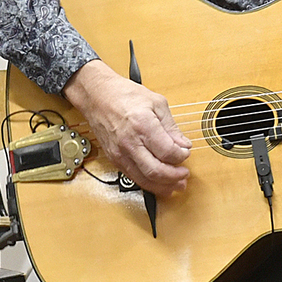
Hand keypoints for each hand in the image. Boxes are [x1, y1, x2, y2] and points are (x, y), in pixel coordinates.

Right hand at [63, 59, 191, 193]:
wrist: (96, 97)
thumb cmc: (123, 95)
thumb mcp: (156, 103)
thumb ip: (171, 127)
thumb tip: (183, 144)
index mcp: (142, 125)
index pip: (168, 152)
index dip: (181, 156)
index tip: (185, 152)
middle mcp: (130, 143)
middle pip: (156, 171)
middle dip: (175, 177)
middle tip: (184, 174)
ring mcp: (120, 154)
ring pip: (144, 180)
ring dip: (163, 186)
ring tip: (176, 184)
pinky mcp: (115, 159)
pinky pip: (134, 178)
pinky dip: (149, 184)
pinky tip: (159, 183)